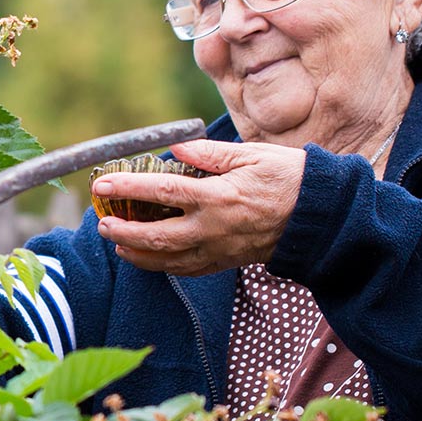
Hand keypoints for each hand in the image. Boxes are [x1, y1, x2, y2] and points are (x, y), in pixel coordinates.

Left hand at [91, 140, 306, 275]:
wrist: (319, 216)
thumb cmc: (288, 178)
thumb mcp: (252, 154)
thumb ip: (211, 154)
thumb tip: (176, 150)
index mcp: (217, 196)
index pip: (161, 191)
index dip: (127, 188)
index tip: (103, 184)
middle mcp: (213, 227)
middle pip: (155, 236)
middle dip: (123, 232)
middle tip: (102, 223)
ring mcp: (218, 249)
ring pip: (167, 260)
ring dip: (137, 254)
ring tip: (117, 244)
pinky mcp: (226, 262)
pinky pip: (188, 270)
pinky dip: (162, 266)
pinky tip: (149, 259)